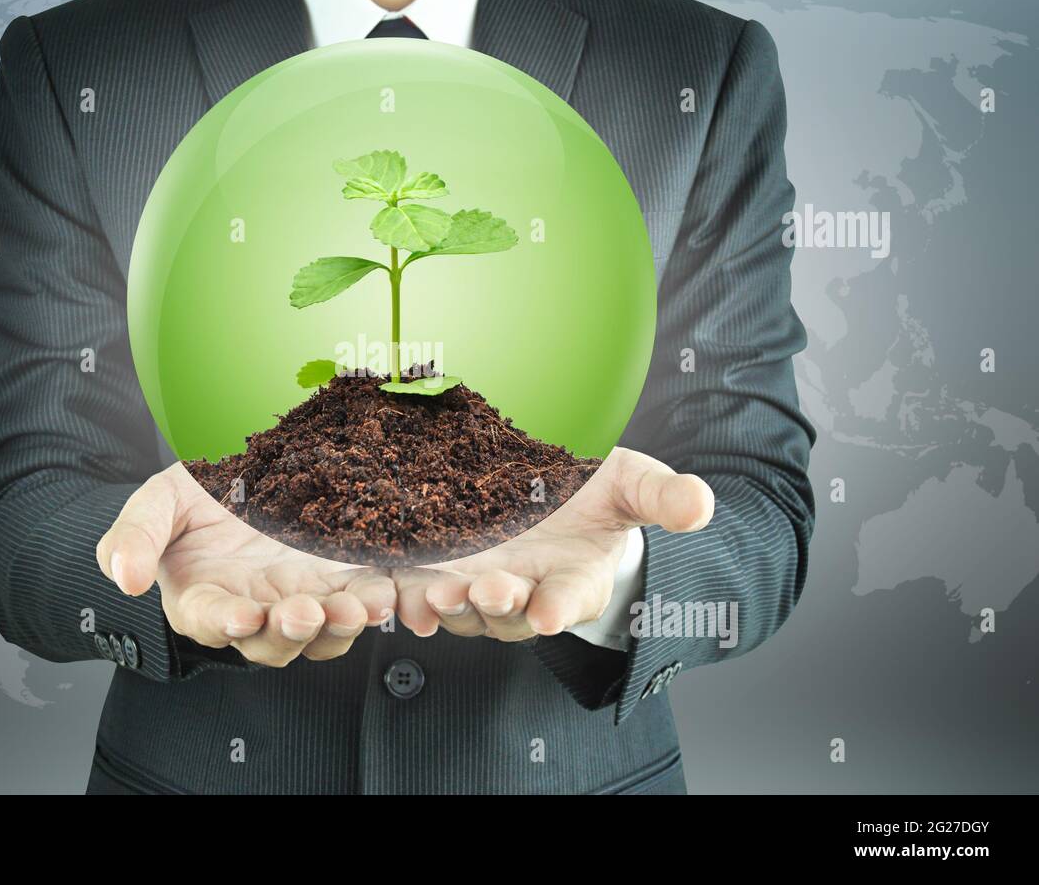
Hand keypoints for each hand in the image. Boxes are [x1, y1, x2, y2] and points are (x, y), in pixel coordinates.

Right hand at [97, 463, 394, 665]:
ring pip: (323, 634)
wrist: (245, 473)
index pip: (209, 620)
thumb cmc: (196, 497)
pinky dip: (379, 602)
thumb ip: (135, 535)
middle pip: (273, 642)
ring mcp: (301, 599)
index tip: (241, 616)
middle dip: (291, 631)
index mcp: (204, 598)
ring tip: (361, 605)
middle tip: (306, 612)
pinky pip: (363, 602)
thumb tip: (124, 576)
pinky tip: (393, 591)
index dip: (225, 623)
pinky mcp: (341, 582)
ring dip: (342, 625)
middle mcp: (255, 610)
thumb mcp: (160, 502)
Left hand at [392, 447, 714, 640]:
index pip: (571, 600)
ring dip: (451, 607)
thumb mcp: (634, 485)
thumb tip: (702, 505)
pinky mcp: (445, 571)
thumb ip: (663, 497)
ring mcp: (482, 585)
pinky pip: (423, 593)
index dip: (560, 606)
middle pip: (510, 613)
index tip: (547, 611)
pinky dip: (410, 597)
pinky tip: (396, 593)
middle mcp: (528, 593)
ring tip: (438, 593)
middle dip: (499, 606)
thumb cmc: (599, 494)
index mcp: (576, 580)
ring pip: (464, 610)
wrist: (552, 488)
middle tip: (486, 592)